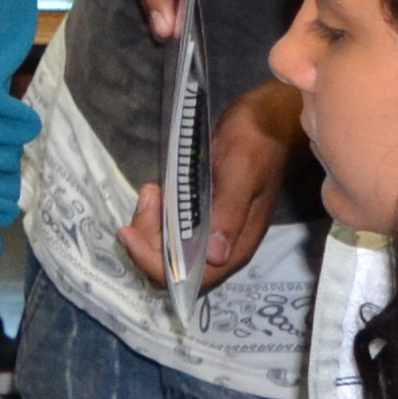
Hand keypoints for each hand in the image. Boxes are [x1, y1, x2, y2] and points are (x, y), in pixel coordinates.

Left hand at [118, 80, 300, 292]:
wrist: (266, 120)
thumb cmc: (257, 143)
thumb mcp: (241, 173)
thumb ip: (230, 213)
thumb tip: (216, 256)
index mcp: (237, 246)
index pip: (191, 278)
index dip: (156, 265)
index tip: (131, 234)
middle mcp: (223, 247)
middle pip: (173, 269)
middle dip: (147, 242)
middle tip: (146, 200)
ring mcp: (211, 232)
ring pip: (168, 251)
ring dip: (149, 227)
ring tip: (151, 191)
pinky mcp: (202, 217)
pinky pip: (171, 231)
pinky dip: (156, 217)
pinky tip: (156, 192)